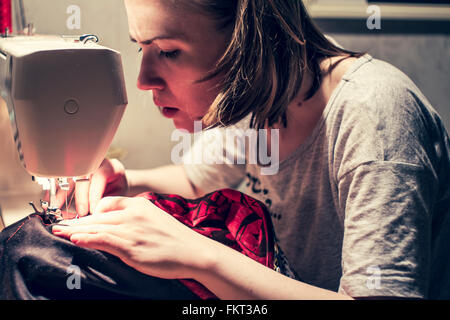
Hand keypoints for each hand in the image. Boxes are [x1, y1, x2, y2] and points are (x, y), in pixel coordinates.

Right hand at [46, 158, 127, 217]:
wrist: (116, 181)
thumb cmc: (118, 188)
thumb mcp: (119, 194)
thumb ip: (109, 201)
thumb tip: (96, 213)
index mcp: (109, 166)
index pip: (98, 178)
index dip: (94, 196)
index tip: (92, 211)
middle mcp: (94, 163)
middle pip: (83, 177)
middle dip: (81, 197)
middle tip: (81, 213)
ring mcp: (82, 166)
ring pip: (70, 178)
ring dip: (63, 194)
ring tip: (59, 208)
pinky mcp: (74, 171)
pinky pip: (63, 181)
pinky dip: (58, 192)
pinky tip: (54, 202)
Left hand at [51, 196, 211, 278]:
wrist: (194, 251)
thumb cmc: (176, 240)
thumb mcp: (154, 221)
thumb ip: (135, 220)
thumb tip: (118, 227)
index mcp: (139, 205)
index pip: (107, 204)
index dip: (90, 213)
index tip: (78, 220)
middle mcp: (133, 214)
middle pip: (97, 216)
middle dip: (76, 221)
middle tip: (58, 225)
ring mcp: (131, 230)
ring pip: (97, 227)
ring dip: (75, 230)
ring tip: (59, 232)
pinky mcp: (131, 246)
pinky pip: (103, 240)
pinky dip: (86, 238)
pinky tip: (75, 239)